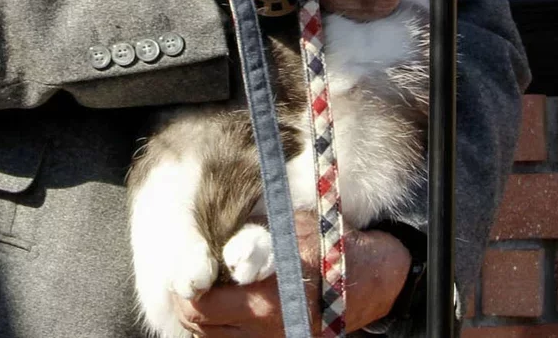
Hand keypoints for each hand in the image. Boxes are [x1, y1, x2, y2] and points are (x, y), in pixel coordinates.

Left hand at [173, 213, 410, 335]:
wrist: (372, 277)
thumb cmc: (329, 243)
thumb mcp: (287, 228)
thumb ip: (246, 236)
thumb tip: (209, 233)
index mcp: (264, 299)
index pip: (200, 303)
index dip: (184, 282)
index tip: (185, 263)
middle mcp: (265, 328)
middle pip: (199, 324)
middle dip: (187, 298)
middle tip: (189, 272)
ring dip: (202, 314)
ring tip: (205, 286)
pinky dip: (221, 327)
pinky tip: (224, 305)